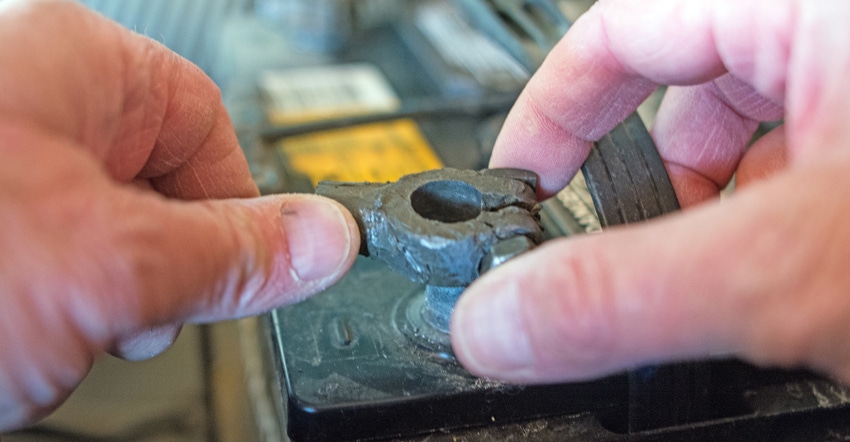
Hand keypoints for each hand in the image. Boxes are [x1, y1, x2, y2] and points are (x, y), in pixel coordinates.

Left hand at [0, 0, 358, 429]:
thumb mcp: (108, 269)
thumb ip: (233, 255)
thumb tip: (326, 241)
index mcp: (71, 59)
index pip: (208, 123)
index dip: (235, 208)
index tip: (237, 273)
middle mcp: (17, 91)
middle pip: (148, 180)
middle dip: (153, 265)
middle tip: (131, 313)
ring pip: (85, 232)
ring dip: (87, 298)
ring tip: (45, 331)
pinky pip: (29, 256)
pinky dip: (33, 306)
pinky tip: (6, 334)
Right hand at [452, 0, 849, 384]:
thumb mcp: (788, 266)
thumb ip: (627, 291)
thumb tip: (501, 317)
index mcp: (813, 3)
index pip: (621, 27)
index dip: (551, 111)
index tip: (523, 183)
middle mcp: (843, 30)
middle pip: (686, 86)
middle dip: (645, 182)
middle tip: (627, 251)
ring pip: (754, 130)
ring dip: (716, 208)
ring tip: (721, 275)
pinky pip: (812, 159)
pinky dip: (776, 217)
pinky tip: (789, 274)